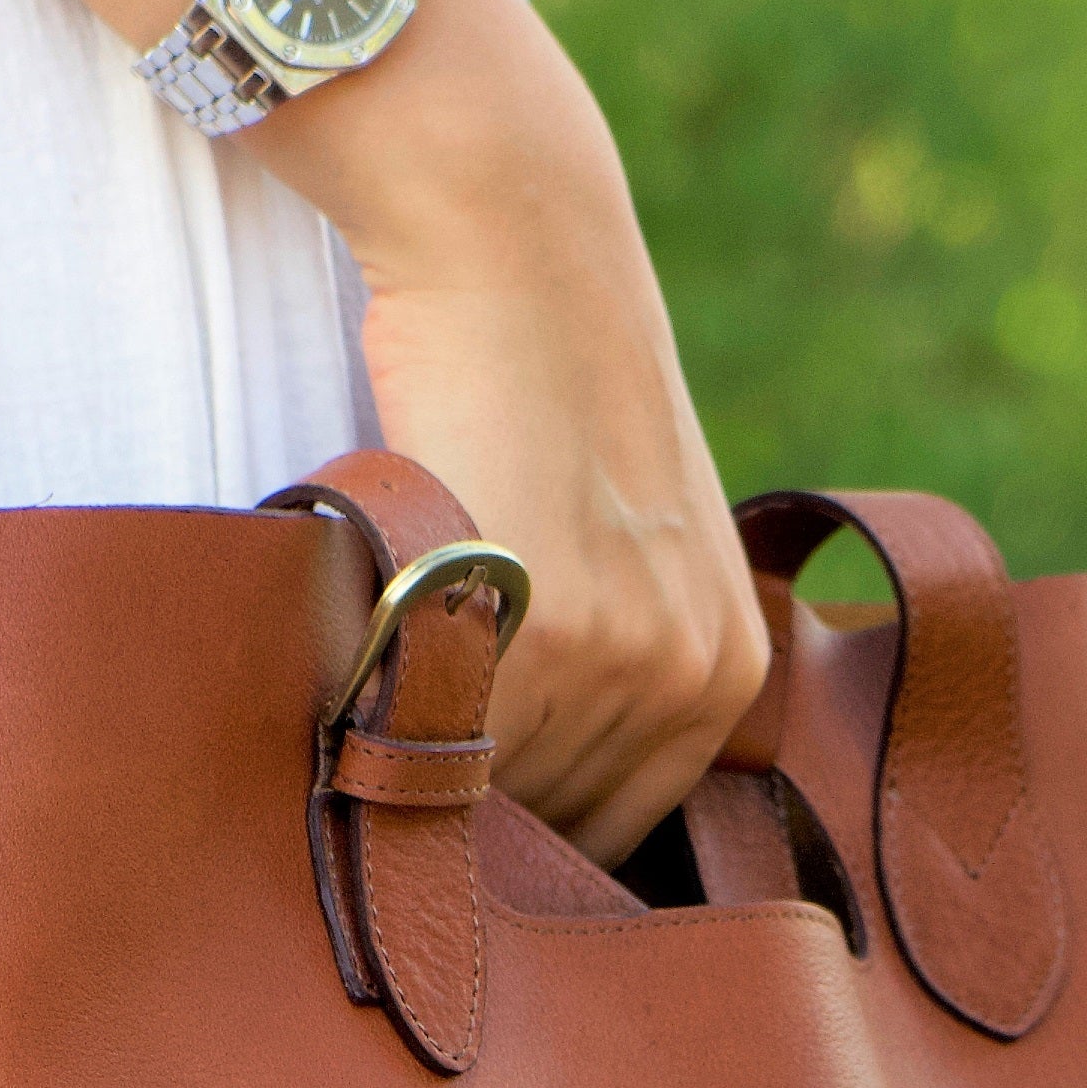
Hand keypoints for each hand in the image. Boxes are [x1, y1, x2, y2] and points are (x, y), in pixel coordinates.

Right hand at [267, 0, 769, 867]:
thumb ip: (602, 668)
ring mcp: (625, 656)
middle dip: (478, 810)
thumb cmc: (548, 388)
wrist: (518, 252)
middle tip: (401, 762)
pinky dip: (387, 723)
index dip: (529, 835)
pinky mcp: (543, 626)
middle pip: (556, 826)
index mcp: (729, 669)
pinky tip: (356, 663)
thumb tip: (514, 799)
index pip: (618, 831)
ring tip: (376, 700)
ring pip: (497, 794)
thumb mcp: (625, 545)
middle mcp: (693, 674)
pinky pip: (445, 743)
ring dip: (426, 774)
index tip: (463, 818)